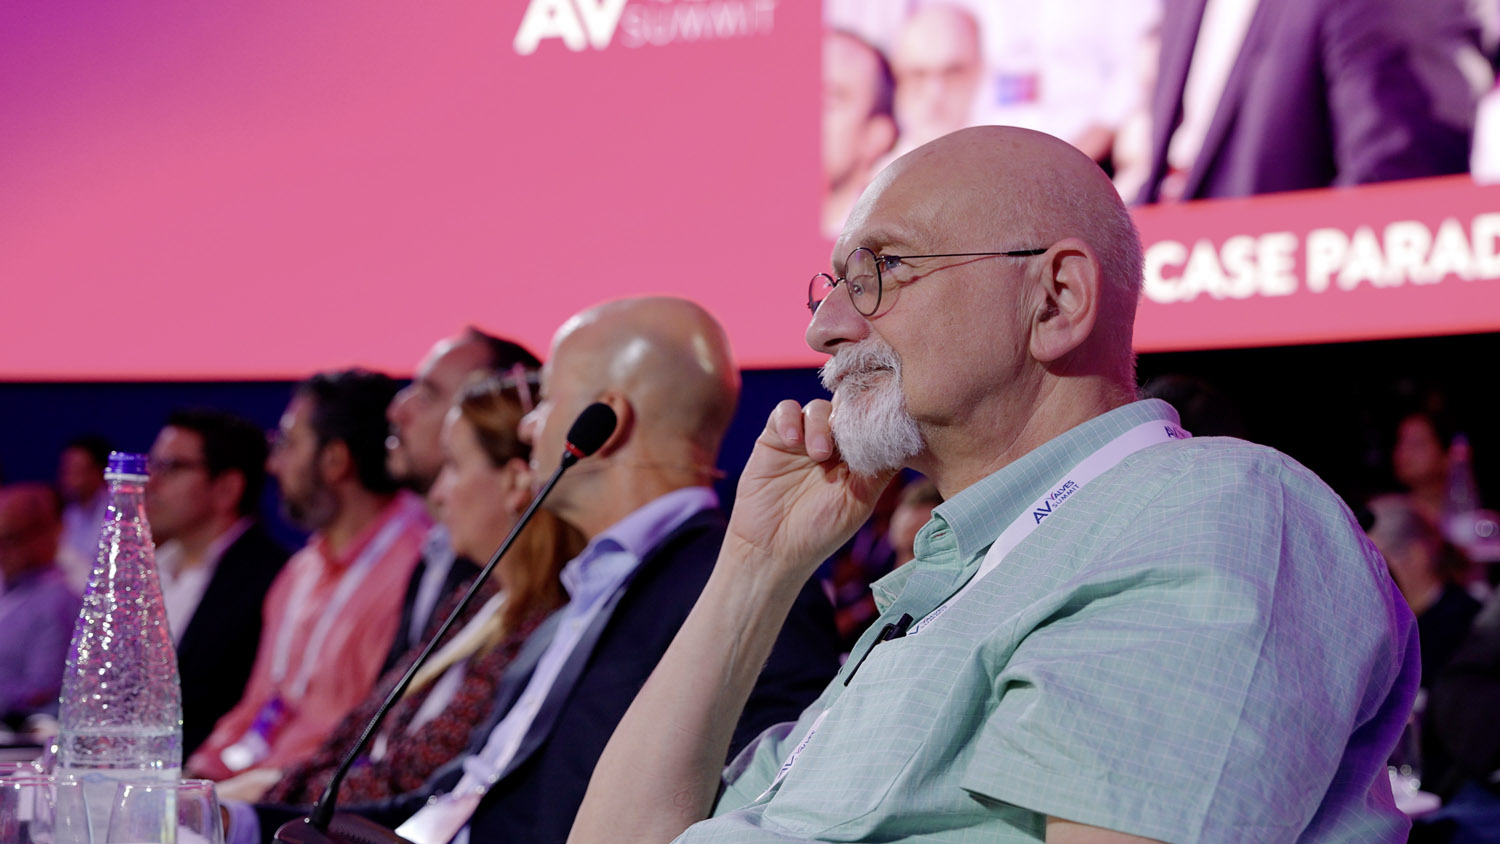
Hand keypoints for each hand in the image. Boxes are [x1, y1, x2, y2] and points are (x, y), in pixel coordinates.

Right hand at [724, 399, 894, 578]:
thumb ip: (880, 470)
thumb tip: (908, 441)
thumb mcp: (859, 501)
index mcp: (855, 457)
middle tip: (848, 433)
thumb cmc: (820, 531)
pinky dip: (790, 420)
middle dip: (848, 414)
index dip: (873, 416)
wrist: (773, 549)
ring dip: (820, 424)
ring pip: (817, 408)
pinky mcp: (774, 437)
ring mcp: (803, 439)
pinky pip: (784, 411)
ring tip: (819, 453)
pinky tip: (793, 441)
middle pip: (844, 408)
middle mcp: (831, 444)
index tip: (878, 423)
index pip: (869, 423)